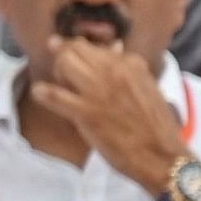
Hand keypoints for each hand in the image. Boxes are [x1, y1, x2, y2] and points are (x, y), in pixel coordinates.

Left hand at [27, 34, 189, 185]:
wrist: (160, 155)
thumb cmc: (155, 126)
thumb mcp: (146, 87)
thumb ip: (127, 68)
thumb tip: (114, 47)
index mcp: (131, 63)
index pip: (95, 46)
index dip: (82, 52)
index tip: (76, 61)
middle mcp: (113, 70)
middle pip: (75, 48)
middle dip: (65, 56)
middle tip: (64, 73)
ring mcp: (97, 90)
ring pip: (63, 63)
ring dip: (56, 72)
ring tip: (60, 86)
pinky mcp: (85, 111)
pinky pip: (53, 94)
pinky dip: (43, 92)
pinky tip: (40, 93)